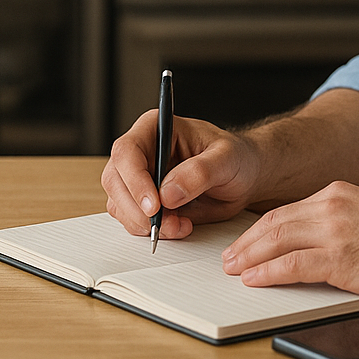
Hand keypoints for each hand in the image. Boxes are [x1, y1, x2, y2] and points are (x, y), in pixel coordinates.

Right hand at [102, 111, 261, 240]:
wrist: (243, 178)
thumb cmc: (236, 158)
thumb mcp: (226, 159)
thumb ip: (199, 172)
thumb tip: (168, 193)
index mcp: (156, 127)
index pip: (128, 151)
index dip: (135, 180)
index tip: (155, 205)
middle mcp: (142, 150)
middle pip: (115, 180)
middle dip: (138, 209)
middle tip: (166, 224)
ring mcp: (139, 177)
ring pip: (119, 203)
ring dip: (144, 223)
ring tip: (180, 225)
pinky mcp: (143, 200)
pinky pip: (131, 219)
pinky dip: (150, 230)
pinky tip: (177, 226)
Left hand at [220, 181, 358, 299]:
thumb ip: (340, 218)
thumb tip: (313, 238)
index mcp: (338, 193)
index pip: (287, 210)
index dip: (261, 228)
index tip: (247, 240)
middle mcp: (332, 206)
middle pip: (275, 223)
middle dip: (247, 242)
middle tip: (230, 257)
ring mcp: (335, 231)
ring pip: (277, 241)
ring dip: (250, 257)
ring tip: (234, 269)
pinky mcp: (340, 258)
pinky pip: (292, 265)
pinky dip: (268, 273)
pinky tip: (255, 279)